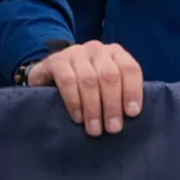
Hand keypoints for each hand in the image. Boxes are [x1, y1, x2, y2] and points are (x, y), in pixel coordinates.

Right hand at [26, 40, 142, 136]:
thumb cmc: (84, 84)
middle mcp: (97, 49)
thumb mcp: (104, 83)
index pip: (130, 68)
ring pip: (89, 80)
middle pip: (110, 76)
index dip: (133, 91)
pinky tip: (78, 118)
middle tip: (113, 128)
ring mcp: (76, 53)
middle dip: (113, 104)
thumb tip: (132, 114)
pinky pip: (68, 81)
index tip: (132, 113)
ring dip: (94, 108)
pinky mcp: (56, 61)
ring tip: (95, 129)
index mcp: (115, 52)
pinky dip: (74, 102)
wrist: (47, 76)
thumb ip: (118, 91)